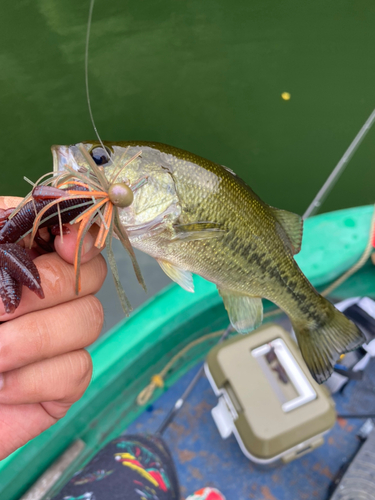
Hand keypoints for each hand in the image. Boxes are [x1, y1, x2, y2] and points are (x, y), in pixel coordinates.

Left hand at [0, 196, 106, 459]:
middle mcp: (48, 296)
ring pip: (89, 320)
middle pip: (90, 275)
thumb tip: (38, 206)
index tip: (59, 245)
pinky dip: (36, 379)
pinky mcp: (61, 384)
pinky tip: (1, 387)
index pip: (73, 235)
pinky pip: (78, 371)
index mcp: (21, 261)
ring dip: (34, 338)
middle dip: (49, 288)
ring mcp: (59, 340)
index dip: (78, 234)